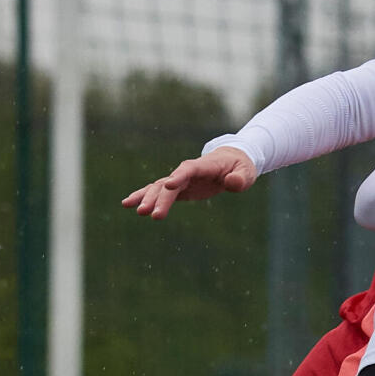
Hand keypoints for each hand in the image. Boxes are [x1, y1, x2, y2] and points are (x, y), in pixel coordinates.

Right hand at [122, 147, 256, 218]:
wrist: (231, 161)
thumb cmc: (240, 167)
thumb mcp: (246, 173)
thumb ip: (240, 179)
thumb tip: (232, 183)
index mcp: (203, 165)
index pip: (188, 170)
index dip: (179, 177)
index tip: (168, 186)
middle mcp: (187, 171)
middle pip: (170, 184)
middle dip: (160, 198)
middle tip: (151, 214)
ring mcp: (180, 179)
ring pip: (159, 188)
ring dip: (147, 199)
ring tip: (137, 211)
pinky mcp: (177, 188)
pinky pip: (157, 192)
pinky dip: (143, 197)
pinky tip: (128, 204)